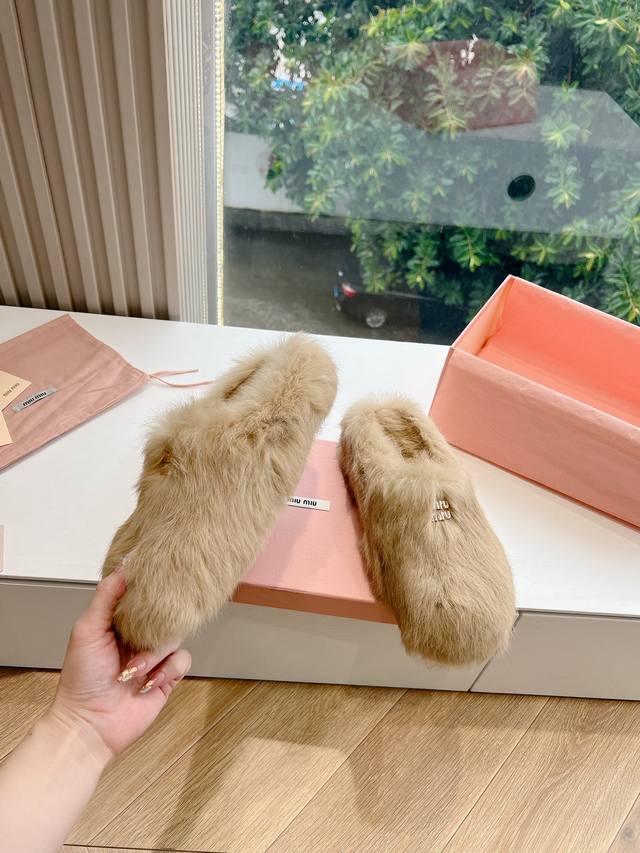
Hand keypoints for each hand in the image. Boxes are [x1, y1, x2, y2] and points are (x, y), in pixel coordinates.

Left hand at [48, 565, 190, 761]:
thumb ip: (105, 599)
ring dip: (155, 655)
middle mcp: (138, 637)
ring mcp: (154, 657)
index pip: (141, 596)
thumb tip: (123, 567)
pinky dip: (167, 671)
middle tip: (140, 636)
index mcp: (119, 623)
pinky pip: (182, 660)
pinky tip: (150, 683)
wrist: (91, 725)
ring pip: (175, 637)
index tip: (158, 577)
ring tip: (134, 672)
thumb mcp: (87, 631)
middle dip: (155, 626)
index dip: (150, 589)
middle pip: (164, 615)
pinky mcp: (167, 677)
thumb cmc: (82, 678)